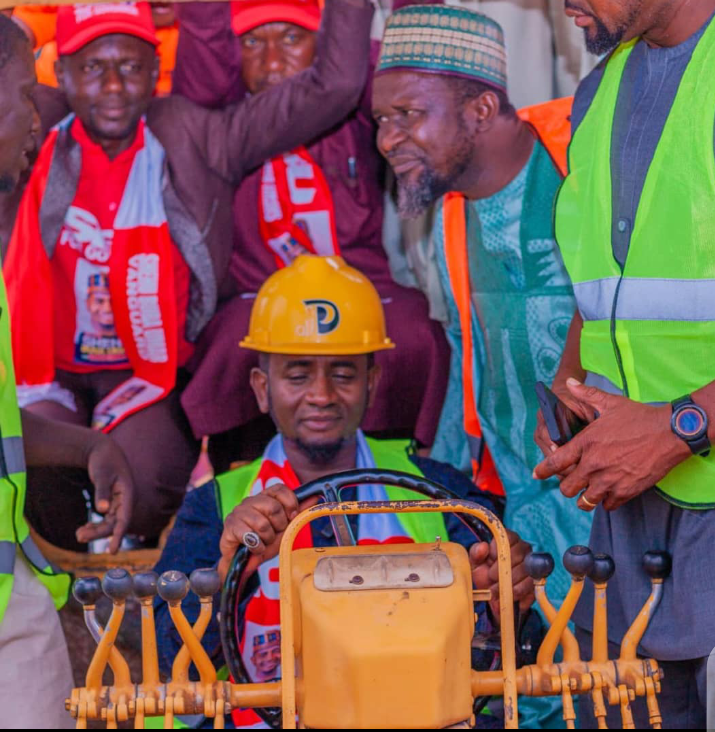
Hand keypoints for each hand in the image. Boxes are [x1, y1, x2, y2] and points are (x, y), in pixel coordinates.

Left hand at [75, 434, 133, 553]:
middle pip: (115, 523)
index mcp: (128, 493)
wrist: (103, 449)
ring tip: (78, 535)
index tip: (112, 551)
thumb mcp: (101, 475)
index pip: (124, 519)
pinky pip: (107, 518)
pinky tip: (84, 528)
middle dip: (99, 533)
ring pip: (110, 522)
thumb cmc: (104, 461)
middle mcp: (126, 501)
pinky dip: (96, 524)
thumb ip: (102, 493)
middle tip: (79, 536)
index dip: (119, 535)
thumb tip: (103, 511)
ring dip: (96, 530)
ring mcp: (120, 502)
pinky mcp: (113, 502)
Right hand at [218, 484, 317, 581]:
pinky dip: (257, 547)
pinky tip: (254, 548)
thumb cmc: (264, 541)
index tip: (291, 517)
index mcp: (264, 497)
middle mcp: (250, 501)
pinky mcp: (229, 526)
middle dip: (279, 526)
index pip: (279, 489)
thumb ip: (298, 512)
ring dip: (267, 539)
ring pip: (262, 523)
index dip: (290, 503)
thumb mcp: (285, 528)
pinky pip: (250, 536)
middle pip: (273, 507)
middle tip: (274, 534)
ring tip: (263, 542)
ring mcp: (238, 512)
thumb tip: (315, 497)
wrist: (243, 562)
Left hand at [469, 529, 533, 620]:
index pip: (510, 537)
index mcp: (509, 540)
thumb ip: (476, 552)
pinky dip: (518, 596)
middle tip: (491, 577)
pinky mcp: (536, 585)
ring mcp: (532, 567)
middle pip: (520, 555)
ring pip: (527, 573)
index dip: (500, 548)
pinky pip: (531, 590)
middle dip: (504, 569)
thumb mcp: (475, 563)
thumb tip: (483, 546)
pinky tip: (507, 600)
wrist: (490, 593)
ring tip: (495, 591)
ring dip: (510, 584)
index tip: (490, 558)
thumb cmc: (483, 572)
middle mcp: (524, 551)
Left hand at [533, 379, 690, 511]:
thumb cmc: (639, 416)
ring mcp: (609, 480)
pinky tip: (608, 494)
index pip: (555, 462)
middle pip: (566, 487)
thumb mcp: (610, 402)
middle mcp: (593, 464)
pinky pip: (607, 505)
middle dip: (566, 486)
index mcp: (586, 443)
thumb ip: (586, 394)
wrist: (670, 432)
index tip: (536, 475)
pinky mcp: (626, 491)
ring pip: (585, 501)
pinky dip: (605, 502)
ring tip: (587, 493)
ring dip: (584, 498)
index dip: (542, 470)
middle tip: (571, 483)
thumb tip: (570, 383)